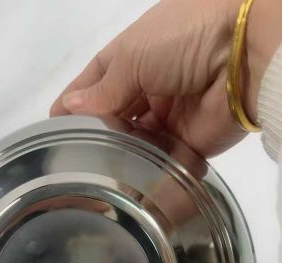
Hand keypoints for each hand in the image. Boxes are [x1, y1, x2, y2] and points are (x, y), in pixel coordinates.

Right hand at [50, 0, 281, 157]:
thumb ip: (102, 90)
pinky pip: (162, 163)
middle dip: (96, 136)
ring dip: (119, 158)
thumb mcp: (132, 57)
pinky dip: (147, 174)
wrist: (243, 56)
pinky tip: (125, 188)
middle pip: (114, 117)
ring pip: (135, 144)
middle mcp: (148, 88)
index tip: (53, 130)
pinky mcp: (188, 145)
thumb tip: (69, 109)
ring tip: (96, 179)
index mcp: (132, 58)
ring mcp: (168, 118)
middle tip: (73, 161)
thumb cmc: (182, 41)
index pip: (94, 83)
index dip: (72, 105)